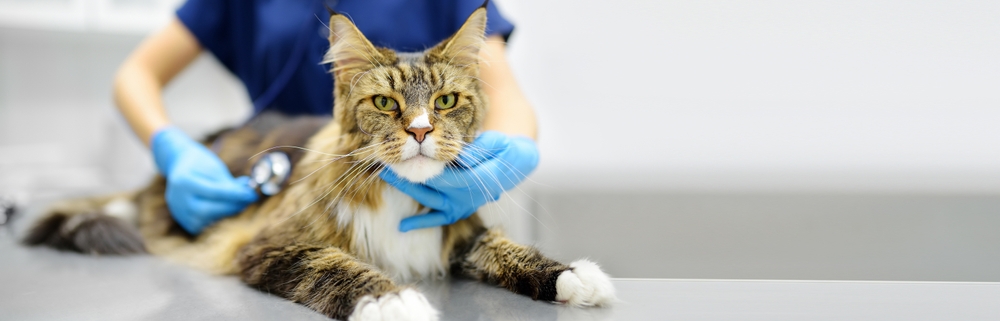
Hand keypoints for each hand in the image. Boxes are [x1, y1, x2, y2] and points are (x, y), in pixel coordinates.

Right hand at [151, 127, 257, 233]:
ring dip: (226, 214)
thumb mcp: (215, 168)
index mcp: (184, 181)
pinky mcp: (182, 219)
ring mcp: (177, 210)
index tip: (252, 195)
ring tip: (238, 203)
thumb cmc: (201, 164)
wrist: (179, 164)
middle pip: (207, 210)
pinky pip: (202, 225)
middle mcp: (176, 198)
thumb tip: (249, 195)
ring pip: (205, 220)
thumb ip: (229, 184)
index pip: (214, 192)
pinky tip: (224, 210)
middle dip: (232, 207)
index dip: (236, 195)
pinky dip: (215, 219)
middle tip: (248, 201)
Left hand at [380, 131, 538, 231]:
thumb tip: (460, 157)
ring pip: (430, 200)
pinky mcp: (459, 211)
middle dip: (407, 176)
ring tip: (387, 177)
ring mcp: (463, 206)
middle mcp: (468, 197)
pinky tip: (401, 227)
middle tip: (385, 165)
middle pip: (432, 187)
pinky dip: (420, 223)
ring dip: (407, 189)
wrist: (513, 166)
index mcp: (478, 181)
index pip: (446, 175)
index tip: (405, 156)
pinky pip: (437, 219)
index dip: (424, 167)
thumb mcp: (498, 143)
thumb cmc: (503, 150)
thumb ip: (481, 149)